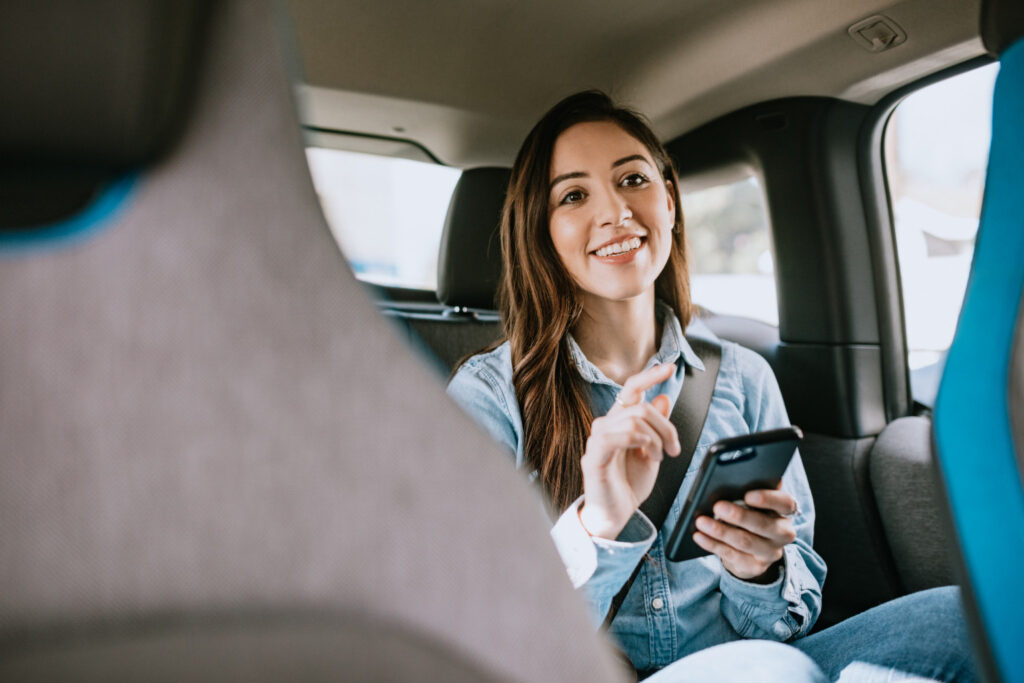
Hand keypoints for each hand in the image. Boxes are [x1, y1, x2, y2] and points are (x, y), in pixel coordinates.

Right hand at [578, 363, 681, 538]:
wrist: (615, 515)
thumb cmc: (629, 484)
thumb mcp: (652, 451)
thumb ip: (657, 426)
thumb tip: (664, 397)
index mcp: (620, 421)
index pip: (632, 389)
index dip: (650, 375)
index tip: (670, 367)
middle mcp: (606, 425)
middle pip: (641, 406)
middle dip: (666, 427)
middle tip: (675, 449)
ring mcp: (598, 439)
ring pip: (634, 420)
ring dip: (655, 440)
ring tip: (658, 458)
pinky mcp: (594, 455)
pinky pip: (617, 435)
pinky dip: (638, 441)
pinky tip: (644, 454)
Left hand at [692, 484, 797, 580]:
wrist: (752, 548)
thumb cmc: (750, 513)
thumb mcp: (754, 502)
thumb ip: (748, 490)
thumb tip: (726, 483)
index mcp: (785, 510)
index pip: (785, 502)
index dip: (768, 499)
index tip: (747, 495)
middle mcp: (783, 532)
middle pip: (764, 525)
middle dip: (739, 516)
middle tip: (717, 506)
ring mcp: (771, 552)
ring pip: (745, 541)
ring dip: (721, 531)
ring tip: (701, 521)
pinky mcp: (755, 566)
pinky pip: (732, 555)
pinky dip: (713, 544)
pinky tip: (700, 536)